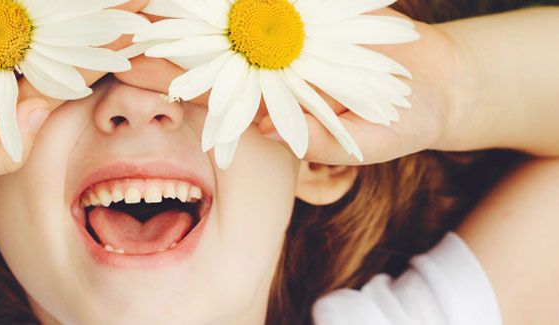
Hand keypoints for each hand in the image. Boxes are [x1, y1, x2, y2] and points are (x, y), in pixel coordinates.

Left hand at [117, 9, 465, 164]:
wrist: (438, 81)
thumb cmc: (399, 125)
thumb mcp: (363, 142)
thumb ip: (316, 140)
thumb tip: (260, 130)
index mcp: (266, 103)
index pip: (204, 91)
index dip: (165, 78)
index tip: (127, 68)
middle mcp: (268, 66)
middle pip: (204, 49)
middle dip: (161, 38)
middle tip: (120, 26)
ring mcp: (286, 34)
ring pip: (229, 16)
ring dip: (189, 8)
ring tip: (146, 2)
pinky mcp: (309, 10)